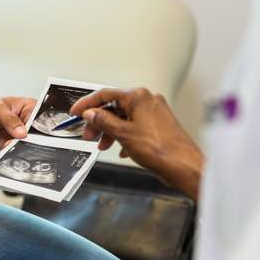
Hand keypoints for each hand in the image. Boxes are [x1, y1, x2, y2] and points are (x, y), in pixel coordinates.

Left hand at [0, 96, 35, 148]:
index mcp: (31, 107)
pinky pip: (19, 151)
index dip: (39, 127)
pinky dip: (15, 153)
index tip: (33, 133)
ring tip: (12, 144)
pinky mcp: (16, 145)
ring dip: (23, 147)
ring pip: (29, 144)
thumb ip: (10, 120)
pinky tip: (8, 149)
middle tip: (22, 141)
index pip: (40, 118)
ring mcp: (23, 134)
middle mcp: (29, 121)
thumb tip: (22, 133)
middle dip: (32, 139)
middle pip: (38, 133)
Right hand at [70, 88, 203, 198]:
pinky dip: (125, 136)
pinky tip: (121, 150)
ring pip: (125, 118)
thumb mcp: (123, 134)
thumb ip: (103, 121)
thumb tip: (91, 113)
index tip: (76, 112)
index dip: (87, 104)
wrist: (183, 165)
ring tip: (103, 146)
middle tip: (88, 135)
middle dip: (99, 122)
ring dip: (111, 131)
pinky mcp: (159, 125)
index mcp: (138, 97)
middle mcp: (148, 100)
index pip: (106, 95)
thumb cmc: (159, 149)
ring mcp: (155, 113)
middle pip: (115, 107)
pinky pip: (136, 127)